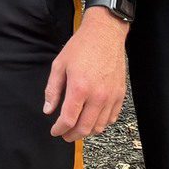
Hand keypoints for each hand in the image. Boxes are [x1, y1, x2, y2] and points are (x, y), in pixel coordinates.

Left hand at [42, 9, 128, 140]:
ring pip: (99, 127)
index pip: (68, 120)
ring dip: (86, 132)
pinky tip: (93, 120)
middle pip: (84, 128)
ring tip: (77, 128)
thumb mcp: (59, 65)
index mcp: (79, 88)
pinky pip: (112, 118)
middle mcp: (97, 96)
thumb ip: (53, 90)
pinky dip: (101, 124)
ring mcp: (111, 96)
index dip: (59, 129)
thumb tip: (48, 110)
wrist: (105, 33)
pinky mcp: (120, 94)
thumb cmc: (81, 46)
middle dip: (71, 135)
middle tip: (64, 134)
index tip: (54, 131)